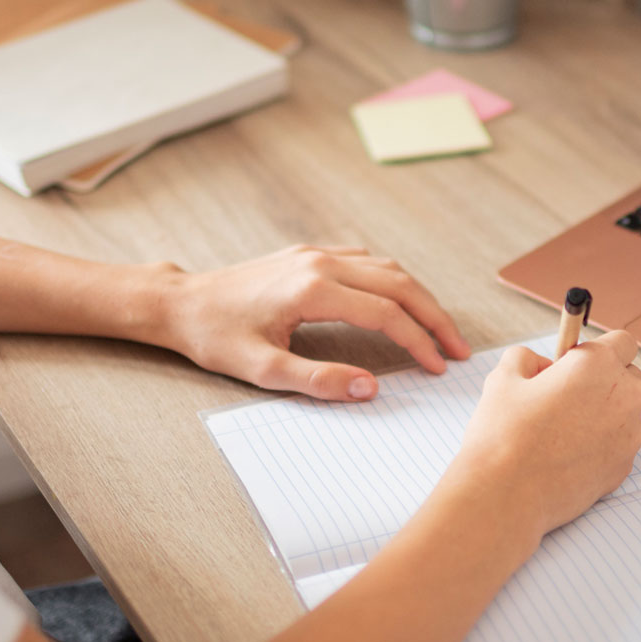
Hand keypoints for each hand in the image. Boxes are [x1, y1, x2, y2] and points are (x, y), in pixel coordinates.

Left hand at [154, 245, 468, 400]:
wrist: (181, 303)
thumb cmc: (215, 337)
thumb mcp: (262, 370)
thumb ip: (319, 381)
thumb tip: (370, 388)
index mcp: (312, 289)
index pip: (387, 313)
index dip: (419, 341)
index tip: (440, 367)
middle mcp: (320, 262)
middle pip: (399, 284)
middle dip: (435, 317)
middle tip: (458, 349)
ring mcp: (315, 253)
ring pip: (387, 268)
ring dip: (418, 297)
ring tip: (438, 330)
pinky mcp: (308, 254)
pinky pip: (366, 261)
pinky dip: (394, 282)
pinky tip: (401, 303)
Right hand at [442, 330, 640, 540]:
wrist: (506, 495)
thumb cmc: (504, 435)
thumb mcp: (504, 377)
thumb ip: (527, 358)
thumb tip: (541, 365)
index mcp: (599, 365)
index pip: (623, 342)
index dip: (597, 350)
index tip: (575, 363)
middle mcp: (625, 397)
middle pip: (629, 377)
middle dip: (604, 381)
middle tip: (564, 396)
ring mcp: (629, 436)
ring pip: (625, 413)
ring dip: (603, 414)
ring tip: (561, 431)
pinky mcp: (625, 467)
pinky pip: (619, 445)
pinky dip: (601, 445)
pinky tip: (566, 455)